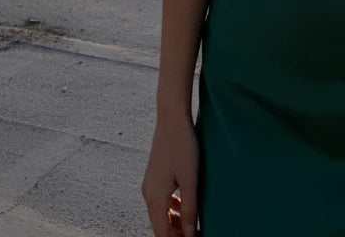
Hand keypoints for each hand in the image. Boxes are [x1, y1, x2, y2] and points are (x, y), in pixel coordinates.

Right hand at [142, 113, 199, 236]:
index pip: (162, 234)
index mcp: (155, 199)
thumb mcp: (190, 181)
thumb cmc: (182, 147)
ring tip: (193, 226)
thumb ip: (190, 210)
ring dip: (175, 223)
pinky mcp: (155, 177)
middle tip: (196, 234)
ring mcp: (150, 185)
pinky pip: (162, 201)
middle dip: (176, 234)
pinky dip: (173, 209)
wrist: (171, 118)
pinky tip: (186, 207)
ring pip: (161, 214)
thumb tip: (190, 235)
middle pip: (160, 226)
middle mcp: (148, 195)